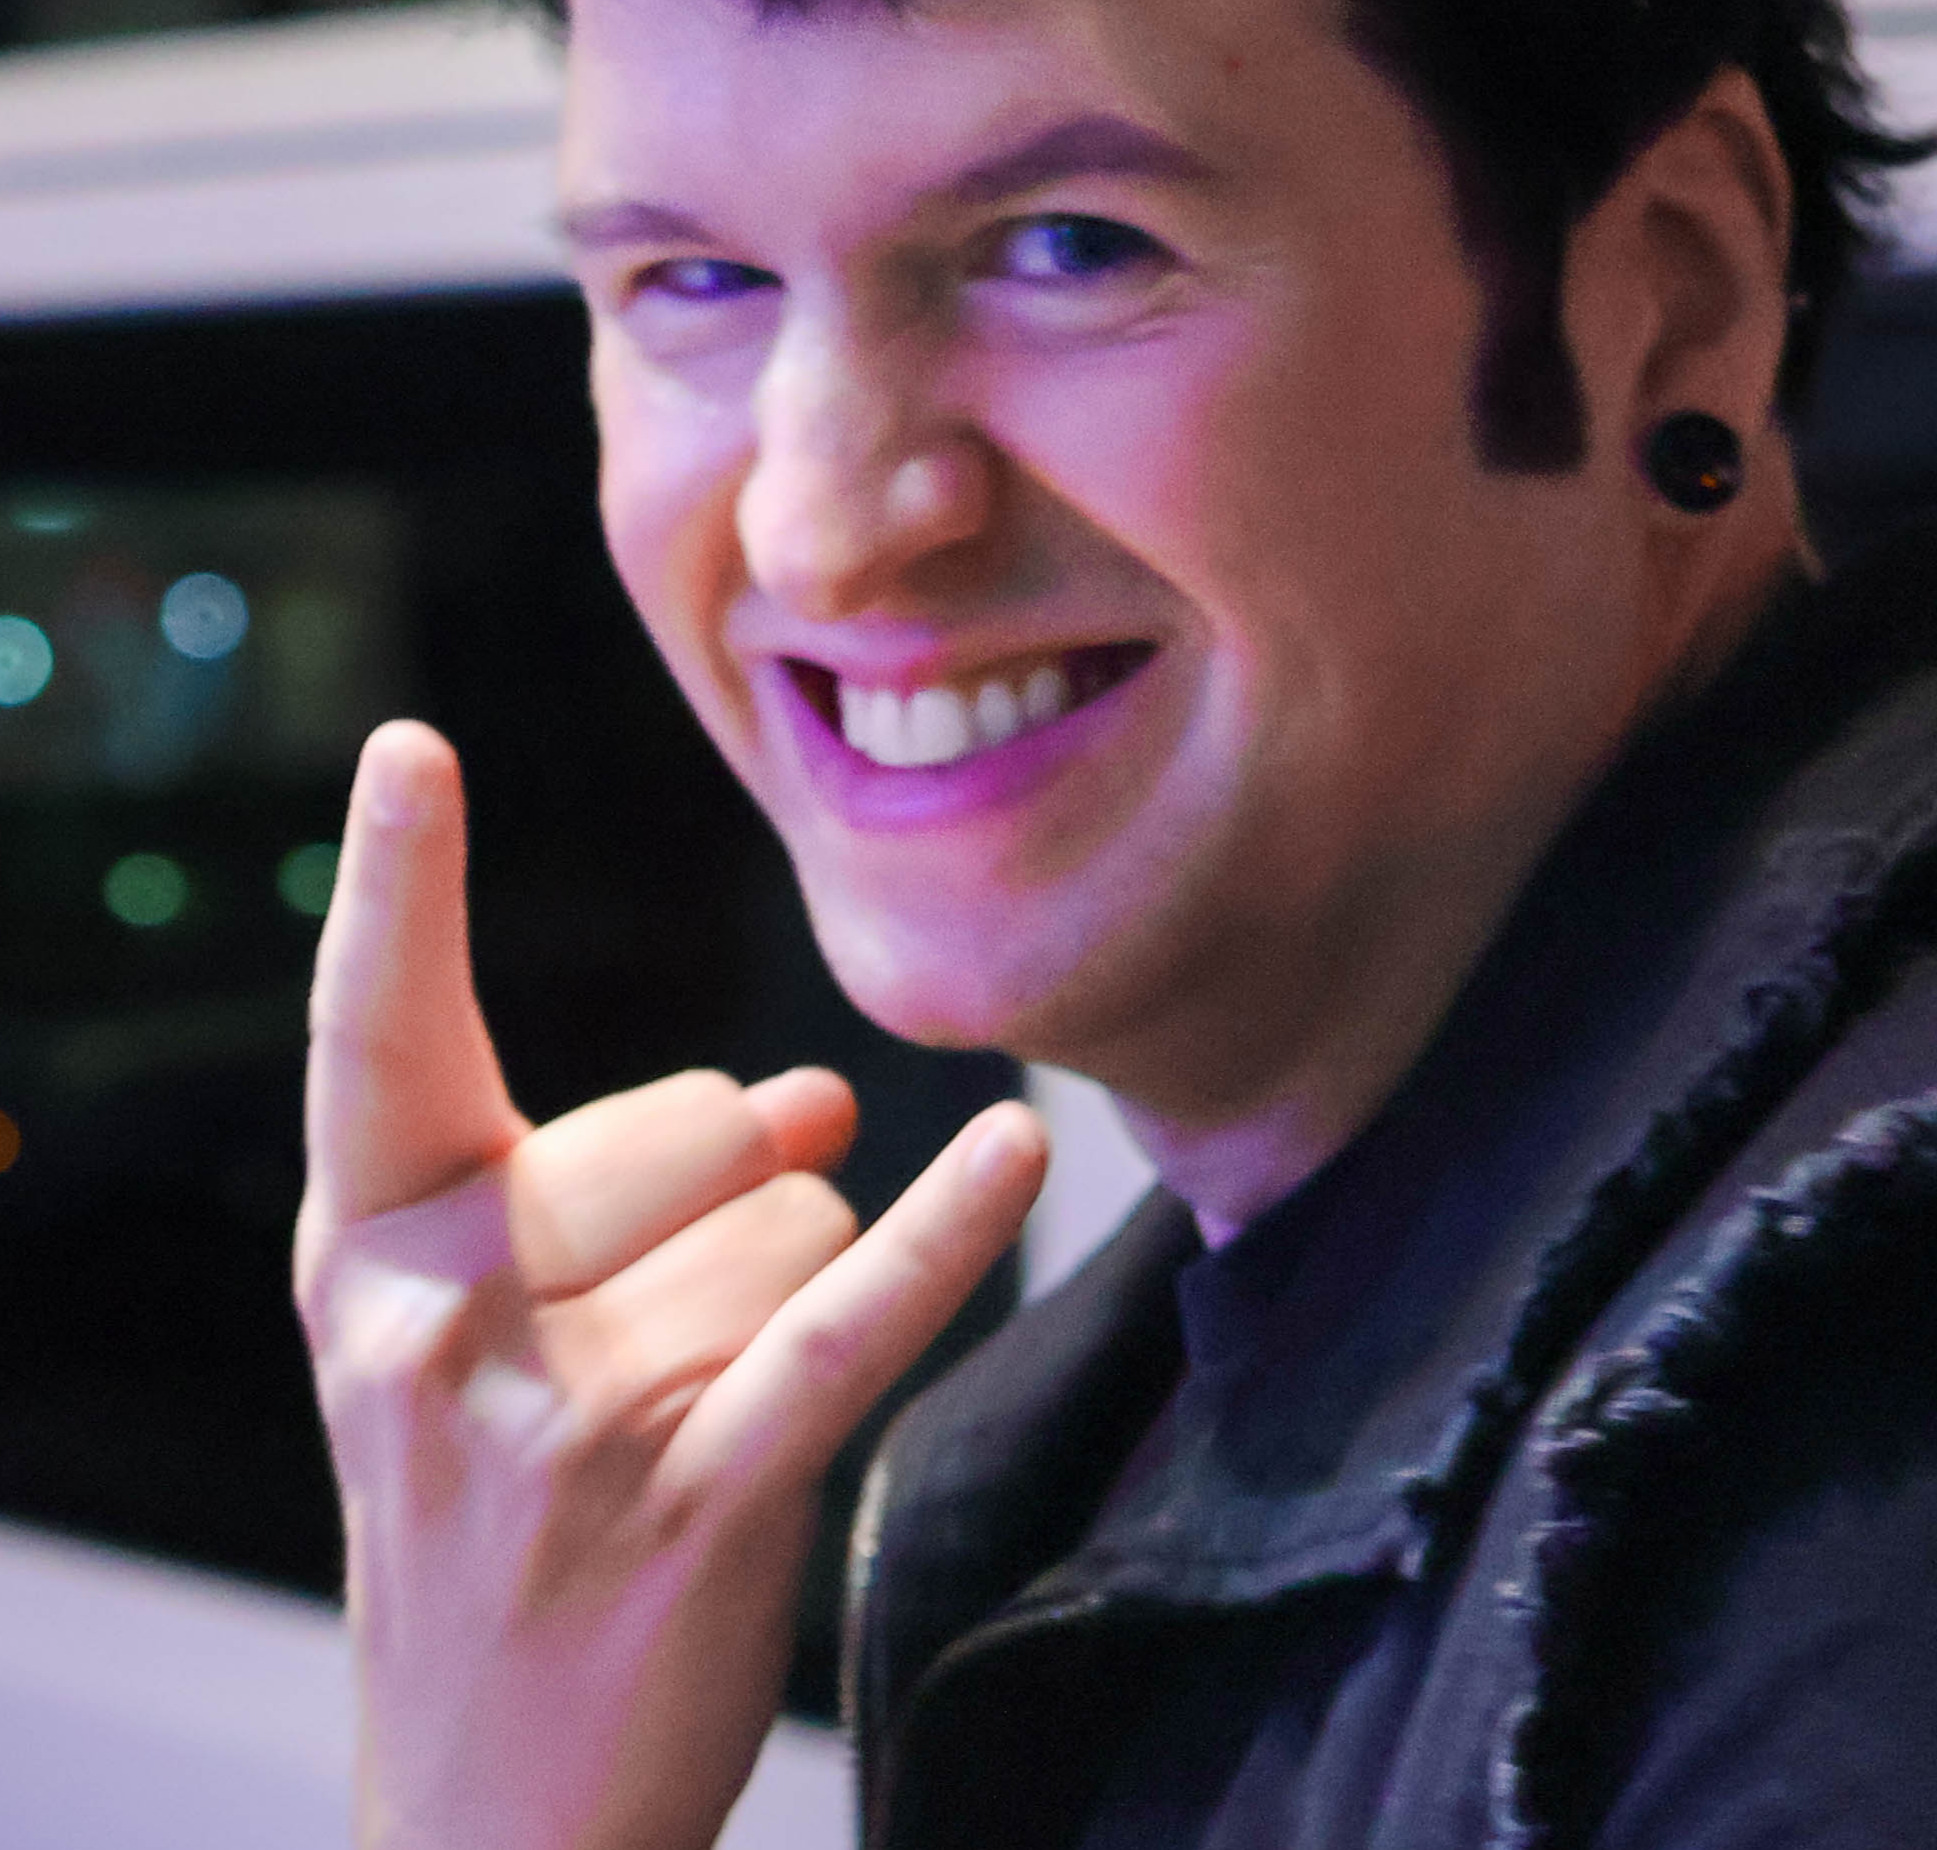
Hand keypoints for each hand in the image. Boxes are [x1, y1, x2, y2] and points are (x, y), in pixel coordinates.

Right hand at [294, 722, 1046, 1849]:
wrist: (485, 1816)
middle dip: (728, 1179)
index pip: (370, 1037)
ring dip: (789, 1271)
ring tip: (715, 1375)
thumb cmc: (493, 1519)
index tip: (413, 753)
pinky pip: (844, 1327)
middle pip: (677, 1121)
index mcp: (360, 1249)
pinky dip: (944, 1240)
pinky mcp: (690, 1504)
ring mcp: (554, 1423)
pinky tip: (1016, 1157)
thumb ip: (608, 1180)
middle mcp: (429, 1320)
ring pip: (775, 1215)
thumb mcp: (469, 1334)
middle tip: (686, 1289)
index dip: (392, 887)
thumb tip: (824, 1103)